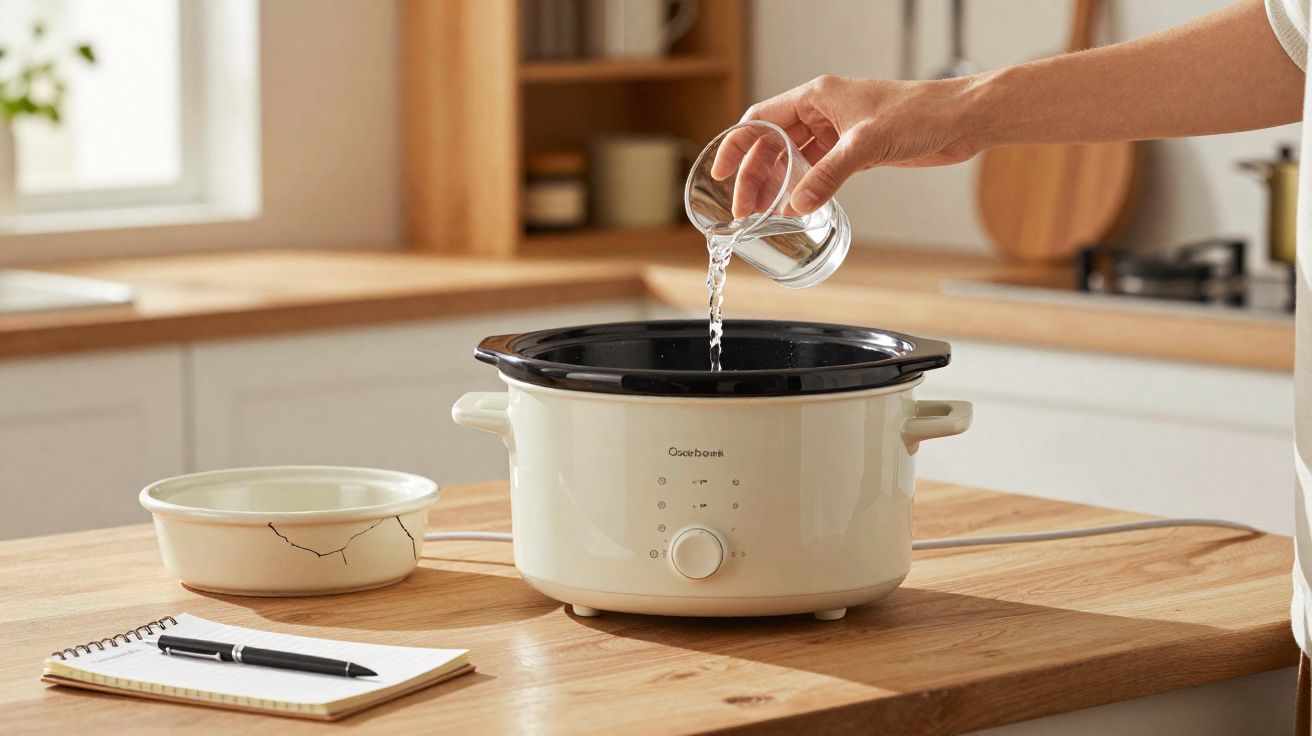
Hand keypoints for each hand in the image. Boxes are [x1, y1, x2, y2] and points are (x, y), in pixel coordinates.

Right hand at [711, 75, 980, 213]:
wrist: (959, 121)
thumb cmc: (919, 112)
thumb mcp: (865, 144)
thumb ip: (828, 176)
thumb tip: (797, 205)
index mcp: (816, 95)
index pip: (761, 119)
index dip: (738, 146)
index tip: (721, 172)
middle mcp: (822, 112)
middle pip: (773, 145)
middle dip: (755, 176)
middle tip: (745, 208)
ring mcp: (837, 133)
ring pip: (794, 161)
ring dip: (777, 186)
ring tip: (763, 213)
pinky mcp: (854, 152)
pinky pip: (817, 172)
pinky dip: (804, 190)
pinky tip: (796, 208)